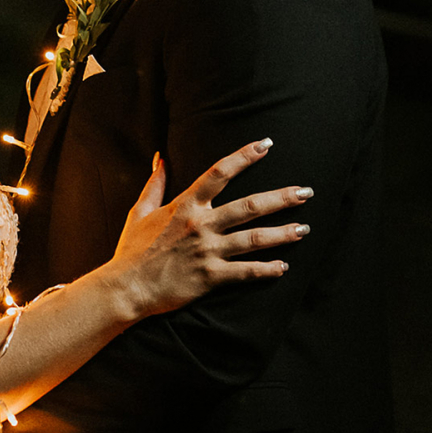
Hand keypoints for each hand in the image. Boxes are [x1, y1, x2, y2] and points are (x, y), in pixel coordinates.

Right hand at [108, 139, 312, 318]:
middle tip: (306, 192)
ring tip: (304, 229)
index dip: (245, 156)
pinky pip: (245, 272)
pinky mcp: (210, 277)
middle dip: (281, 198)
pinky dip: (266, 270)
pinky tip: (283, 267)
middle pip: (249, 206)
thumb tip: (161, 158)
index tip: (267, 144)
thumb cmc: (131, 251)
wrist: (125, 288)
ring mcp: (207, 251)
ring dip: (283, 234)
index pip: (219, 173)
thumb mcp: (140, 212)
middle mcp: (200, 225)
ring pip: (254, 239)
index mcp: (185, 206)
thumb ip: (155, 184)